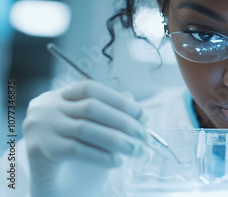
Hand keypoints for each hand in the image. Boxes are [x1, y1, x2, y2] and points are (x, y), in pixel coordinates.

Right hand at [22, 80, 148, 196]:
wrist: (49, 181)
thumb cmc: (74, 150)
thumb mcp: (92, 127)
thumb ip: (108, 112)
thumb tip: (134, 104)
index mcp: (58, 96)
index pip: (92, 89)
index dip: (119, 101)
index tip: (143, 115)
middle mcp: (46, 107)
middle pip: (92, 108)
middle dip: (124, 122)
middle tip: (144, 136)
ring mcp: (40, 127)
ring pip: (86, 129)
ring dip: (118, 140)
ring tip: (137, 150)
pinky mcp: (39, 149)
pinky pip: (77, 150)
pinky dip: (102, 155)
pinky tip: (118, 161)